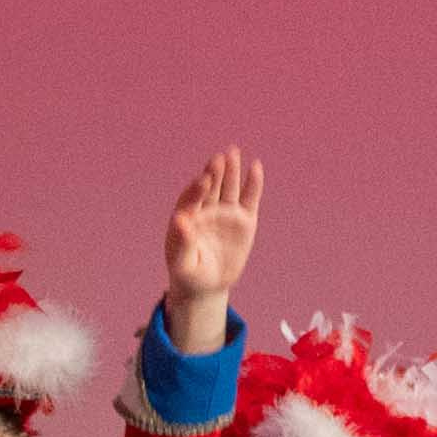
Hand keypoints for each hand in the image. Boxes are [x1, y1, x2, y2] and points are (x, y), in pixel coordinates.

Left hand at [156, 146, 262, 350]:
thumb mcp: (182, 263)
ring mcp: (226, 212)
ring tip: (233, 152)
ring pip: (229, 187)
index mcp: (188, 215)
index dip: (197, 188)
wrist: (208, 284)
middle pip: (211, 186)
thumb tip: (180, 220)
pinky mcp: (245, 219)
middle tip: (218, 159)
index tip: (203, 180)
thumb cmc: (189, 272)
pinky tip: (256, 167)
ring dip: (231, 170)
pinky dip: (253, 183)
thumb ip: (182, 242)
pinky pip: (250, 199)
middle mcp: (207, 209)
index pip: (192, 197)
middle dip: (214, 172)